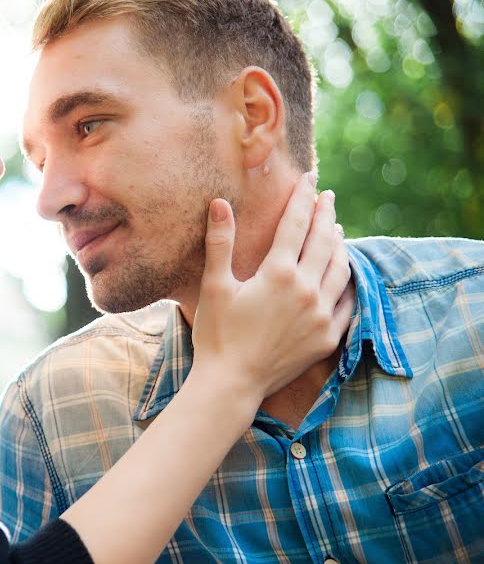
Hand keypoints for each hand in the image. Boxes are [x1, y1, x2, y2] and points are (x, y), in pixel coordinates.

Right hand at [191, 172, 351, 404]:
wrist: (231, 383)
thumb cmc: (217, 334)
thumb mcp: (214, 286)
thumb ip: (220, 243)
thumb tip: (218, 203)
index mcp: (278, 274)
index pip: (296, 225)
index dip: (302, 199)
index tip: (309, 180)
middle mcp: (307, 290)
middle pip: (323, 241)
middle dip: (325, 215)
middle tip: (327, 196)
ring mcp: (321, 315)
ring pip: (340, 269)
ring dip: (339, 245)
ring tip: (337, 230)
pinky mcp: (327, 337)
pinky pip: (348, 302)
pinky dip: (349, 282)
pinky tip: (346, 273)